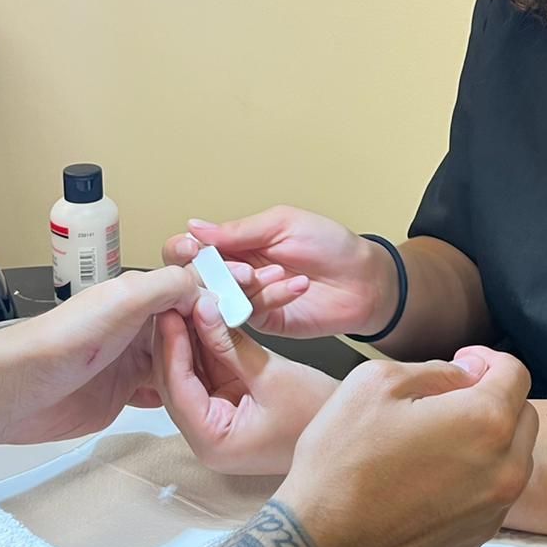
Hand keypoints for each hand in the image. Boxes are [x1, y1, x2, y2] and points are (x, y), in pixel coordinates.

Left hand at [0, 264, 256, 446]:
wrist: (18, 392)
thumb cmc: (63, 342)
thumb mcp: (123, 300)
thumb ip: (168, 286)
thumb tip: (209, 281)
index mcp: (140, 296)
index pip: (195, 289)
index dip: (228, 292)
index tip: (265, 295)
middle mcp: (139, 326)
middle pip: (194, 326)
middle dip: (226, 326)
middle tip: (263, 333)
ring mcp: (133, 361)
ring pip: (185, 359)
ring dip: (211, 361)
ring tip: (247, 368)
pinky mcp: (126, 395)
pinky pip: (167, 390)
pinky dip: (189, 391)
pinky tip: (210, 395)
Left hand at [151, 295, 338, 474]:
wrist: (346, 427)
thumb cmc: (317, 413)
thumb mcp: (271, 374)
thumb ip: (230, 344)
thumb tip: (203, 310)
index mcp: (213, 442)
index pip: (177, 388)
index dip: (171, 346)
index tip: (169, 311)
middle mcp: (208, 436)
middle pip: (177, 381)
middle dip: (176, 339)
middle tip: (172, 300)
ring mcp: (216, 421)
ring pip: (190, 373)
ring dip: (190, 338)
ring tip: (186, 301)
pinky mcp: (227, 405)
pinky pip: (209, 372)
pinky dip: (208, 346)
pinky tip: (204, 316)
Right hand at [163, 206, 397, 337]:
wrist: (364, 278)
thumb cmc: (329, 244)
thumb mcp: (283, 224)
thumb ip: (239, 231)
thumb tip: (193, 227)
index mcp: (233, 244)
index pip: (188, 248)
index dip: (181, 249)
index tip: (190, 248)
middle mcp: (232, 273)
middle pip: (192, 279)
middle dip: (207, 274)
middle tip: (240, 269)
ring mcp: (245, 300)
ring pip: (218, 299)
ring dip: (245, 285)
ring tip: (276, 272)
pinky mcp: (264, 322)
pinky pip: (250, 313)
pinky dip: (270, 297)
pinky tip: (295, 285)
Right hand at [274, 346, 538, 546]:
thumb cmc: (341, 460)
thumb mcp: (375, 384)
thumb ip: (435, 369)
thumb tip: (466, 375)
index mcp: (486, 423)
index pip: (516, 374)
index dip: (488, 359)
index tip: (460, 363)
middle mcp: (505, 471)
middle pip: (523, 418)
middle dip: (494, 400)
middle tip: (449, 401)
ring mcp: (492, 516)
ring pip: (511, 464)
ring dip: (487, 446)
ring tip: (436, 445)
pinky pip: (486, 504)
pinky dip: (470, 486)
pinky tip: (425, 486)